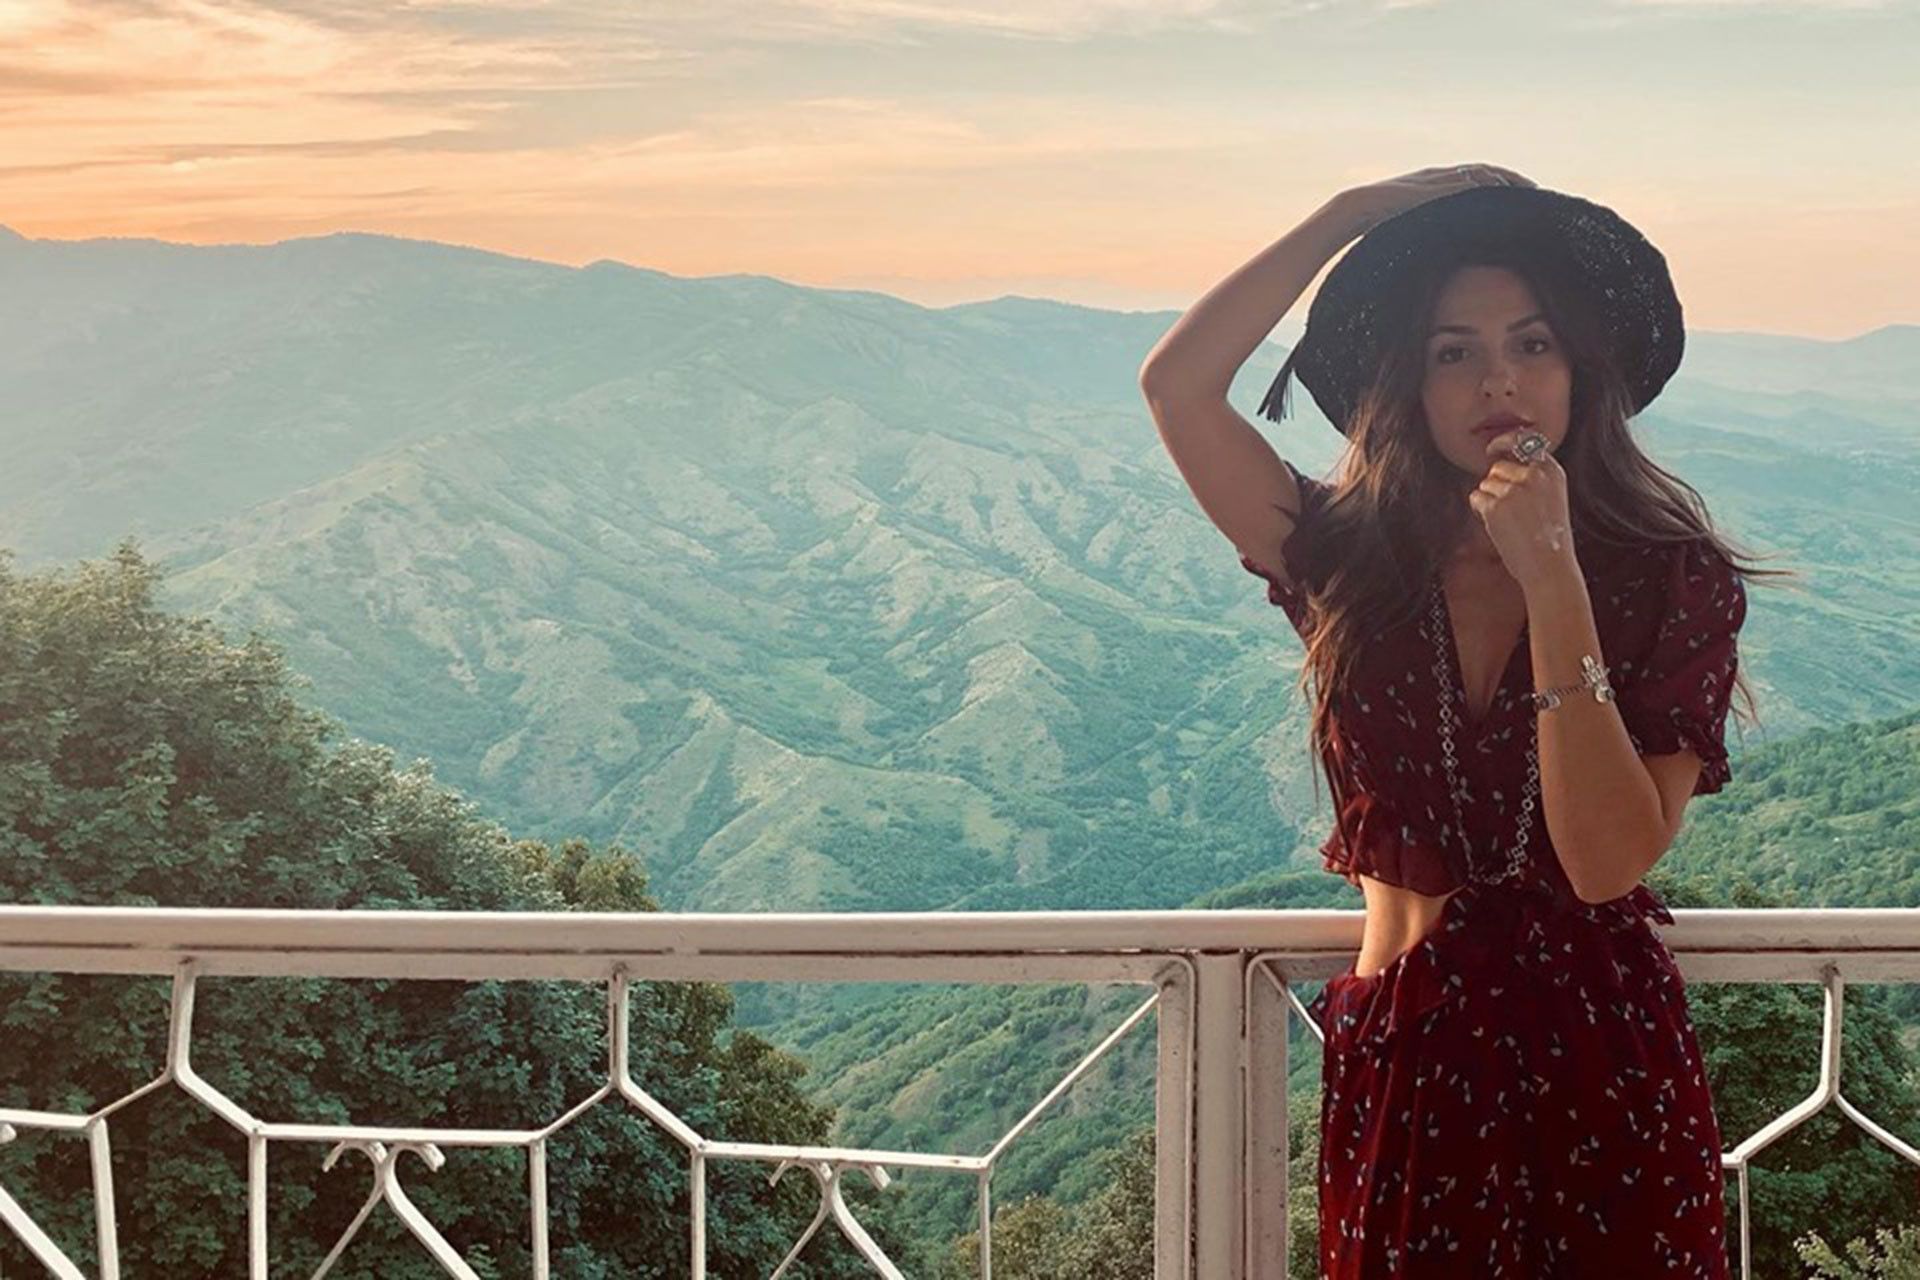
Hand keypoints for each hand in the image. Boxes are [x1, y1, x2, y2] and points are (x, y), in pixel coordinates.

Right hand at [1340, 163, 1537, 235]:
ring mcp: (1438, 178)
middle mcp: (1441, 176)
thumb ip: (1425, 231)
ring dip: (1509, 180)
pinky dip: (1490, 185)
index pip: (1476, 179)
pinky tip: (1507, 192)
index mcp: (1436, 184)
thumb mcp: (1408, 227)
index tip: (1522, 197)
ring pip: (1483, 173)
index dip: (1501, 185)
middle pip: (1486, 171)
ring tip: (1531, 190)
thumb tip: (1435, 251)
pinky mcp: (1435, 185)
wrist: (1356, 209)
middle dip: (1514, 179)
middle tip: (1538, 190)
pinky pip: (1470, 182)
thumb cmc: (1376, 224)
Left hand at [1468, 430, 1576, 591]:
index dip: (1504, 442)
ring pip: (1485, 483)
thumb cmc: (1550, 539)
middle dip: (1496, 485)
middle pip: (1498, 467)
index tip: (1492, 448)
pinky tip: (1496, 525)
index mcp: (1552, 471)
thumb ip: (1536, 479)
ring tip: (1507, 521)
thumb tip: (1503, 465)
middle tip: (1508, 509)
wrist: (1550, 567)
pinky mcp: (1496, 506)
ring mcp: (1514, 490)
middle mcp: (1534, 475)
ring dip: (1489, 500)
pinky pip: (1476, 498)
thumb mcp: (1553, 498)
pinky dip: (1479, 511)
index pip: (1525, 442)